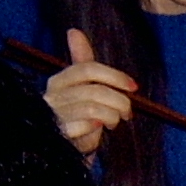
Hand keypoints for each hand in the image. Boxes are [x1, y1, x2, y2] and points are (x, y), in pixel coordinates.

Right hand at [43, 28, 135, 157]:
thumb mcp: (81, 91)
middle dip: (118, 101)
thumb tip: (73, 31)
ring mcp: (53, 116)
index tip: (133, 87)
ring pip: (93, 109)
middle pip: (95, 90)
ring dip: (112, 116)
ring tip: (114, 123)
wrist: (64, 154)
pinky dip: (97, 130)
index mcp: (59, 81)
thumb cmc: (76, 119)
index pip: (87, 68)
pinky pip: (85, 127)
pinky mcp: (58, 135)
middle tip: (127, 112)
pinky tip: (98, 133)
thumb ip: (81, 62)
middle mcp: (52, 96)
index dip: (114, 76)